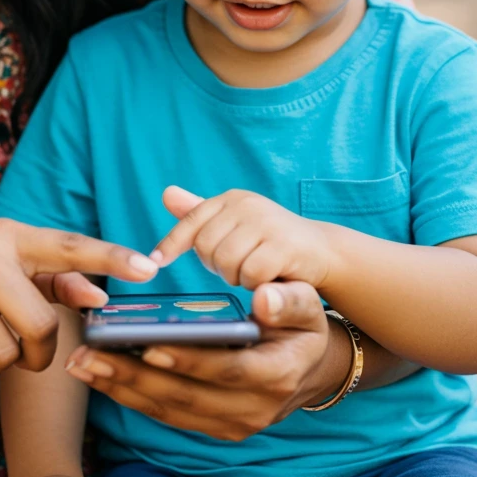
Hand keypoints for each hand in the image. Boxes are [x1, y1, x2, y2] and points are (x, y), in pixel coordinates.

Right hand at [0, 218, 156, 390]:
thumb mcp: (1, 262)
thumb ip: (53, 279)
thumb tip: (99, 296)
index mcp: (8, 234)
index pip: (68, 246)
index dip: (110, 258)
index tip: (148, 267)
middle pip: (39, 327)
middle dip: (35, 351)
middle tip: (19, 346)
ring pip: (2, 356)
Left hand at [66, 279, 350, 439]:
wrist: (311, 368)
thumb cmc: (300, 325)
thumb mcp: (306, 306)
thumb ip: (288, 300)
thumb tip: (264, 298)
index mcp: (277, 374)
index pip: (226, 369)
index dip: (187, 359)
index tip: (148, 344)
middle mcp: (254, 409)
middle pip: (186, 396)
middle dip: (133, 375)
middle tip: (88, 354)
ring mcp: (233, 425)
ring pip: (170, 410)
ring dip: (122, 388)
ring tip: (82, 363)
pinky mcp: (215, 429)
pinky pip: (168, 415)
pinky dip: (132, 396)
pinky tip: (100, 376)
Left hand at [152, 184, 331, 288]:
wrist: (322, 251)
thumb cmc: (271, 241)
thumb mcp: (235, 224)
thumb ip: (201, 213)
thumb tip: (166, 193)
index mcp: (232, 198)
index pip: (191, 220)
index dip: (171, 244)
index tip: (155, 263)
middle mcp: (247, 204)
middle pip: (205, 247)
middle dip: (217, 266)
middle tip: (239, 267)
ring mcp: (266, 222)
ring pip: (226, 262)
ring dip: (237, 276)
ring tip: (254, 271)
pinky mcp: (283, 244)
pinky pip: (251, 273)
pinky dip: (256, 283)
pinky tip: (268, 278)